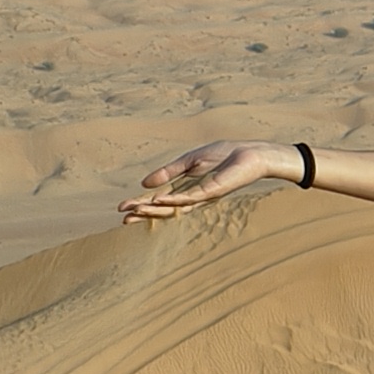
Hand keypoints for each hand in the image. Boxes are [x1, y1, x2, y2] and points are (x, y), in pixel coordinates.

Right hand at [119, 142, 293, 223]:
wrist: (251, 154)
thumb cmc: (225, 156)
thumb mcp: (190, 161)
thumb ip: (168, 172)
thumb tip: (144, 184)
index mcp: (186, 189)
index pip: (159, 199)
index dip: (141, 203)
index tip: (122, 209)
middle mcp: (193, 197)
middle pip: (164, 208)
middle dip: (144, 213)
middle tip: (124, 219)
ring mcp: (203, 196)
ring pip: (174, 207)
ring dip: (155, 209)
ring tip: (137, 210)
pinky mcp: (213, 191)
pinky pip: (190, 197)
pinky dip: (174, 200)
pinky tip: (159, 199)